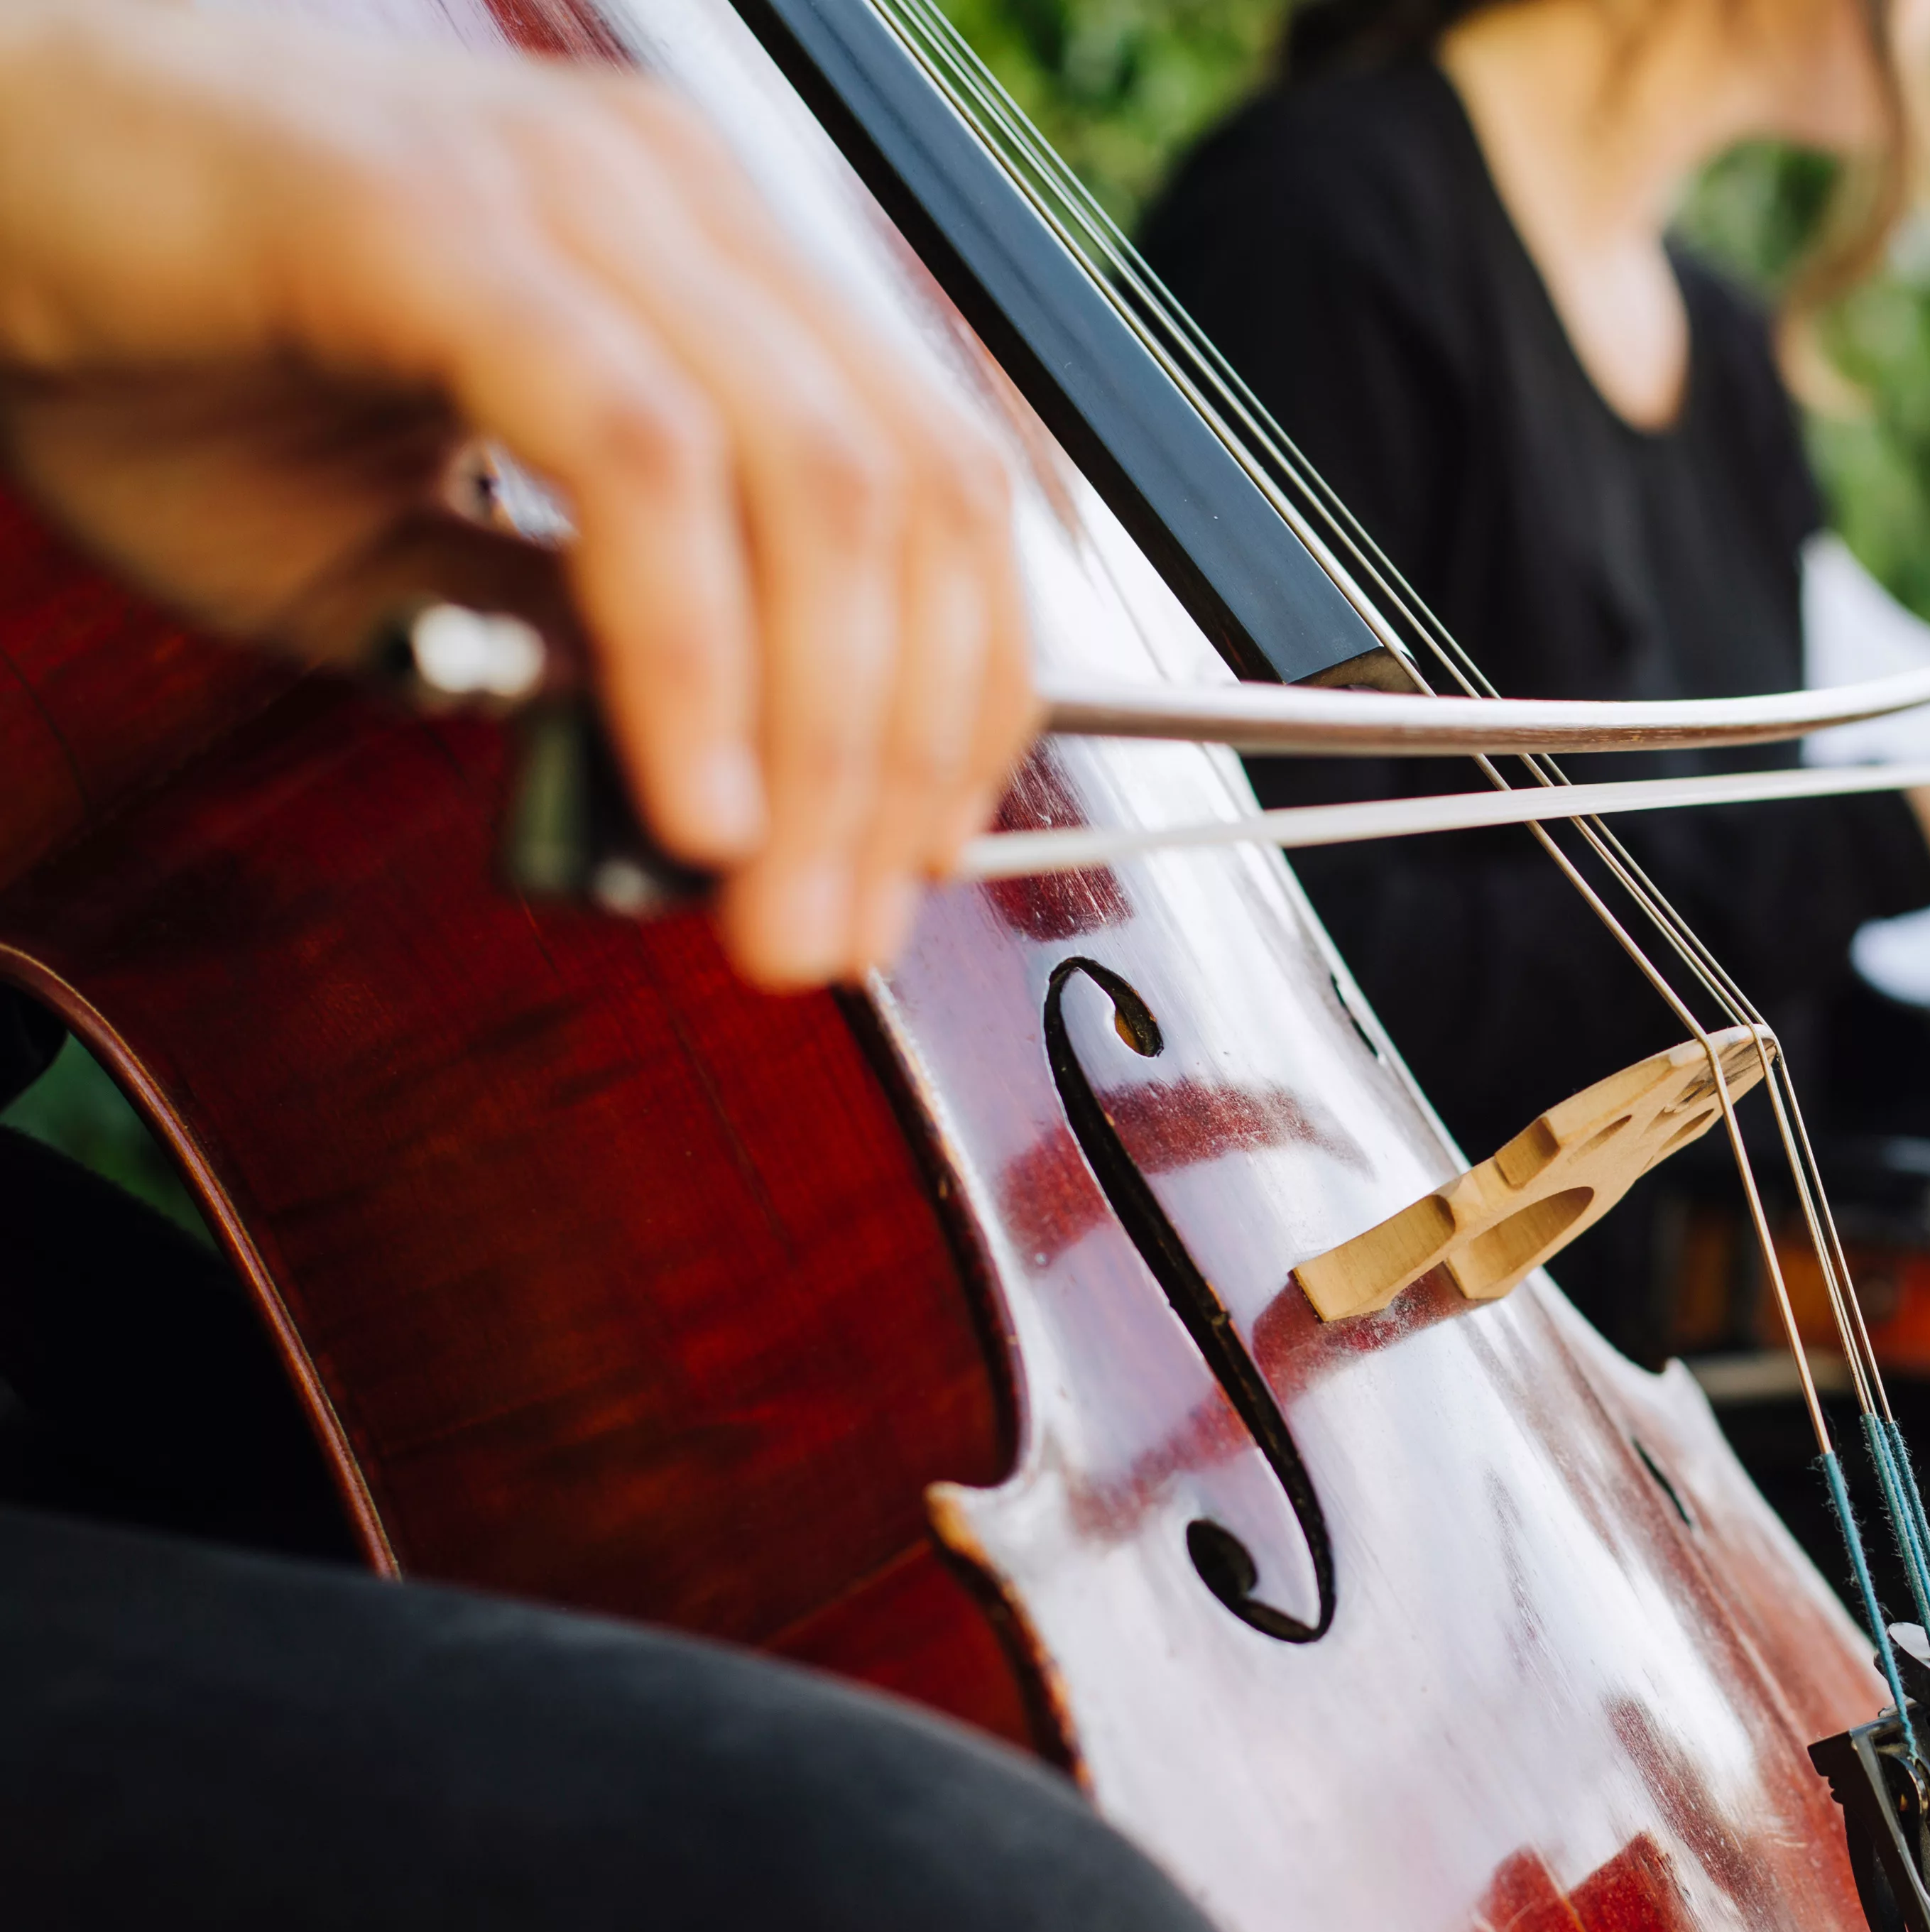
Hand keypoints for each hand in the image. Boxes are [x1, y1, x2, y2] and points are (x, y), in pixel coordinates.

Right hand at [0, 6, 1035, 988]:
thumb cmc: (157, 346)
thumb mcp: (415, 545)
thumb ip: (580, 646)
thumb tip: (722, 797)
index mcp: (712, 260)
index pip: (940, 484)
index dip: (967, 689)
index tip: (926, 856)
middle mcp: (679, 203)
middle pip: (910, 504)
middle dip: (902, 756)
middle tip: (842, 934)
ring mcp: (576, 194)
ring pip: (818, 488)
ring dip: (822, 740)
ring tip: (775, 907)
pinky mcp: (444, 224)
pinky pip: (639, 461)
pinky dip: (692, 654)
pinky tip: (691, 799)